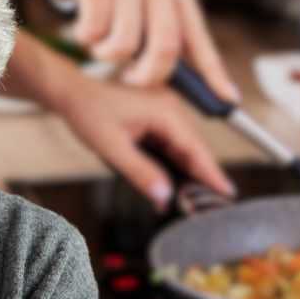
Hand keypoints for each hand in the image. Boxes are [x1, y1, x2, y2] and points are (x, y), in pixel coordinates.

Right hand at [23, 0, 239, 100]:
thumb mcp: (141, 4)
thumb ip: (165, 36)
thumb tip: (199, 83)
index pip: (198, 37)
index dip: (213, 72)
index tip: (228, 101)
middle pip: (165, 47)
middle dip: (147, 75)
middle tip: (131, 79)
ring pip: (126, 45)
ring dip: (106, 54)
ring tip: (99, 39)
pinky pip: (96, 33)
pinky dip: (85, 39)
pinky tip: (81, 24)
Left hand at [56, 75, 235, 210]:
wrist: (72, 93)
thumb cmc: (89, 113)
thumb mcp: (112, 148)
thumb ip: (140, 173)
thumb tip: (164, 196)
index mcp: (165, 112)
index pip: (195, 148)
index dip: (212, 172)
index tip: (228, 192)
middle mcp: (170, 109)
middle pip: (195, 148)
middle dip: (204, 177)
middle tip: (215, 205)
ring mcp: (165, 113)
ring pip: (185, 148)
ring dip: (191, 172)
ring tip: (199, 199)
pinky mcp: (157, 119)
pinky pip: (173, 144)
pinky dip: (177, 164)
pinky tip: (178, 183)